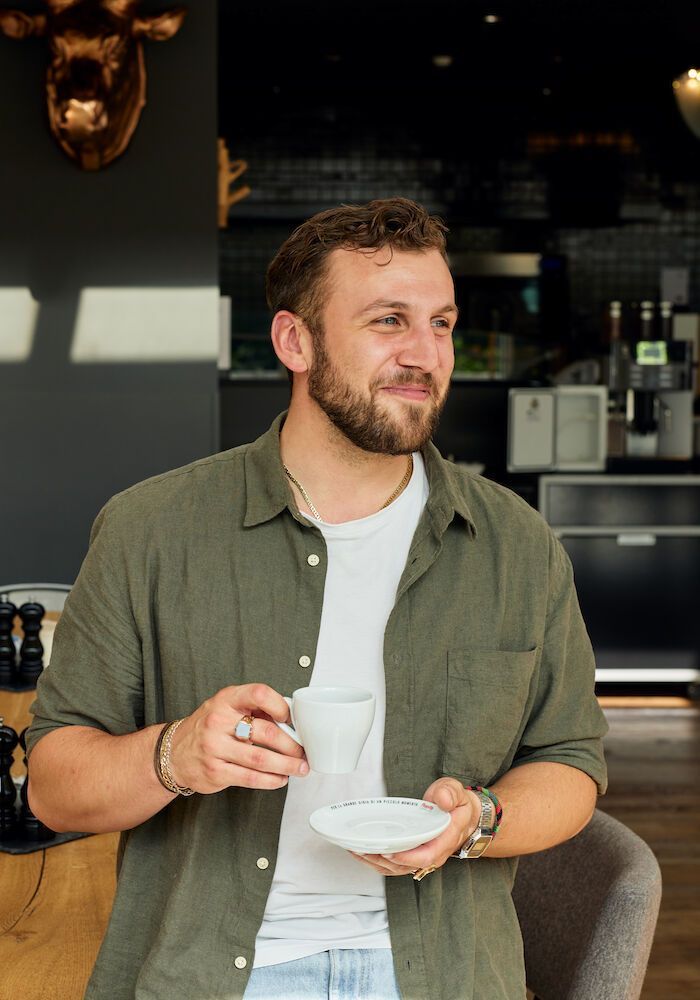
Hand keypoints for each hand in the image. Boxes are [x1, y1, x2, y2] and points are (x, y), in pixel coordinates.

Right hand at [167, 683, 308, 792]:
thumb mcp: (227, 707)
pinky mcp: (214, 771)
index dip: (280, 705)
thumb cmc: (209, 727)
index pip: (259, 693)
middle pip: (266, 732)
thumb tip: (292, 720)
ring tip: (299, 768)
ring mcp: (214, 747)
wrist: (174, 752)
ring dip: (286, 765)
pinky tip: (281, 779)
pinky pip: (250, 778)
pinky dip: (270, 780)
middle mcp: (218, 721)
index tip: (291, 718)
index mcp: (226, 699)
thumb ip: (255, 709)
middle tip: (304, 752)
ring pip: (260, 758)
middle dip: (292, 745)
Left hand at [351, 777, 479, 877]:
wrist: (465, 817)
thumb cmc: (458, 806)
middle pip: (406, 865)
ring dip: (376, 862)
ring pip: (397, 868)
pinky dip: (378, 862)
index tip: (390, 851)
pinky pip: (395, 865)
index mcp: (445, 839)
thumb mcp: (458, 793)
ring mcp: (422, 857)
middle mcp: (434, 853)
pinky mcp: (413, 856)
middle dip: (383, 860)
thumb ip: (450, 793)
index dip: (407, 857)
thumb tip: (442, 799)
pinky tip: (364, 852)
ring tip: (357, 849)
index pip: (427, 856)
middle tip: (363, 848)